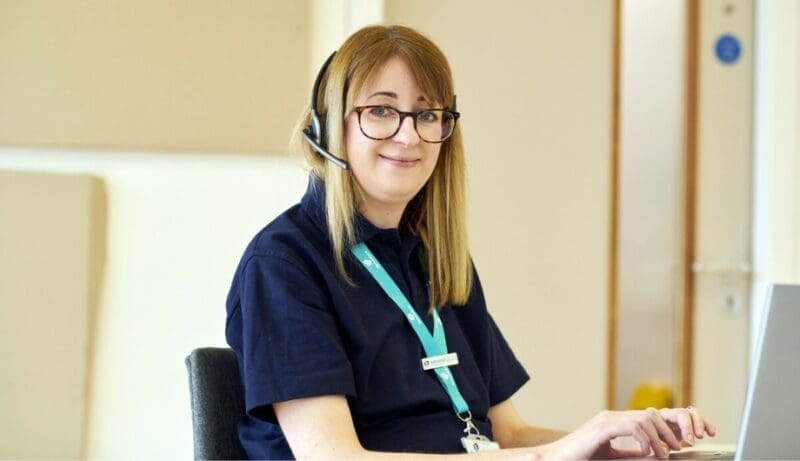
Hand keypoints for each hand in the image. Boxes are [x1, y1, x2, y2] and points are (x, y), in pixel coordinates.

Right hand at [544, 407, 715, 458]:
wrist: (555, 460)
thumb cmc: (581, 459)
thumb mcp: (614, 457)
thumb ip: (633, 453)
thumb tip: (658, 454)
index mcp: (619, 422)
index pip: (654, 416)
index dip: (678, 422)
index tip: (697, 435)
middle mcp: (615, 417)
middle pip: (656, 412)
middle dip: (678, 425)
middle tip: (689, 443)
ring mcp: (608, 420)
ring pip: (647, 418)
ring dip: (662, 437)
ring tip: (667, 454)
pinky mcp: (602, 428)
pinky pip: (632, 427)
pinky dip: (645, 440)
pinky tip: (648, 453)